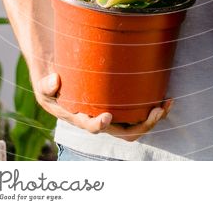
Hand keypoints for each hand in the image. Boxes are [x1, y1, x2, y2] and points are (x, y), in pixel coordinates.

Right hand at [35, 72, 171, 141]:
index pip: (93, 128)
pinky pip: (140, 115)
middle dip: (143, 125)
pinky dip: (154, 109)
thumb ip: (47, 85)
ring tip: (166, 104)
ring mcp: (114, 118)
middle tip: (156, 111)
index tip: (105, 116)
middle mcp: (101, 122)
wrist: (64, 86)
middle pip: (124, 133)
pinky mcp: (123, 109)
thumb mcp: (46, 87)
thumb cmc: (55, 88)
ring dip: (153, 119)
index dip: (98, 125)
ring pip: (136, 127)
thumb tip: (54, 80)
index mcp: (83, 120)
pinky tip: (165, 97)